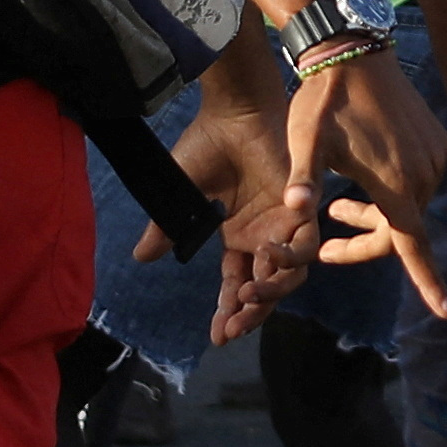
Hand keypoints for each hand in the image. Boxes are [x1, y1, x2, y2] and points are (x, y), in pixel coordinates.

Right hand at [132, 94, 307, 342]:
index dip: (226, 310)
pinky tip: (266, 258)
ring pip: (287, 275)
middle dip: (250, 313)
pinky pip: (304, 245)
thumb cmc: (209, 142)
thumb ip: (167, 226)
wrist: (233, 110)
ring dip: (270, 292)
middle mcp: (262, 236)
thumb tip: (141, 257)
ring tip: (247, 298)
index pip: (234, 284)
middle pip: (262, 289)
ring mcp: (282, 224)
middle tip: (233, 328)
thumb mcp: (183, 191)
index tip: (217, 337)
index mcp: (237, 236)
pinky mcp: (301, 207)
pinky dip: (290, 257)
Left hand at [281, 50, 446, 319]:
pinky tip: (365, 174)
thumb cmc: (324, 99)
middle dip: (365, 242)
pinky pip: (418, 181)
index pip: (413, 246)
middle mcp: (424, 175)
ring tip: (336, 207)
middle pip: (402, 230)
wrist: (354, 49)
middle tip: (325, 249)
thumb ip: (303, 180)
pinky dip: (394, 190)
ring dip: (376, 214)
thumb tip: (292, 211)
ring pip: (409, 206)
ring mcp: (434, 157)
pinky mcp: (436, 141)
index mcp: (395, 184)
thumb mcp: (306, 142)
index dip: (429, 282)